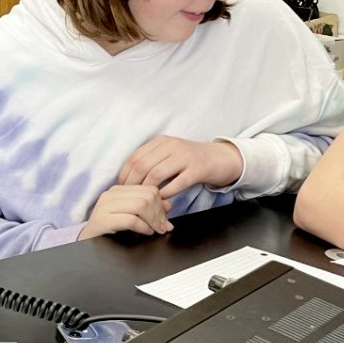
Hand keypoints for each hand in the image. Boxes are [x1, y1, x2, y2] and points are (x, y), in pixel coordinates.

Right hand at [79, 184, 171, 239]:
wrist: (86, 245)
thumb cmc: (110, 231)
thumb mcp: (131, 216)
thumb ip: (148, 209)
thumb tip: (168, 205)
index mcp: (118, 190)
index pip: (149, 189)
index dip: (161, 205)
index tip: (163, 219)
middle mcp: (110, 195)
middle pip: (147, 196)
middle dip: (159, 214)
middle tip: (161, 227)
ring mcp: (105, 206)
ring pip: (141, 205)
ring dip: (153, 220)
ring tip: (154, 230)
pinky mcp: (102, 220)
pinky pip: (131, 219)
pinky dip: (144, 227)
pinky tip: (145, 232)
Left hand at [118, 136, 243, 198]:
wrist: (221, 158)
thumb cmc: (190, 160)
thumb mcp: (169, 154)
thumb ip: (151, 161)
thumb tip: (128, 178)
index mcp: (161, 142)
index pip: (134, 157)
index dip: (125, 175)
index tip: (122, 188)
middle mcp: (171, 145)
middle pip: (142, 166)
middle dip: (133, 184)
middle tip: (131, 197)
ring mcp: (185, 156)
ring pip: (156, 174)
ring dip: (147, 190)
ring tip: (145, 200)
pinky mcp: (197, 169)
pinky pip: (176, 183)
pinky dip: (166, 194)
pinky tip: (162, 200)